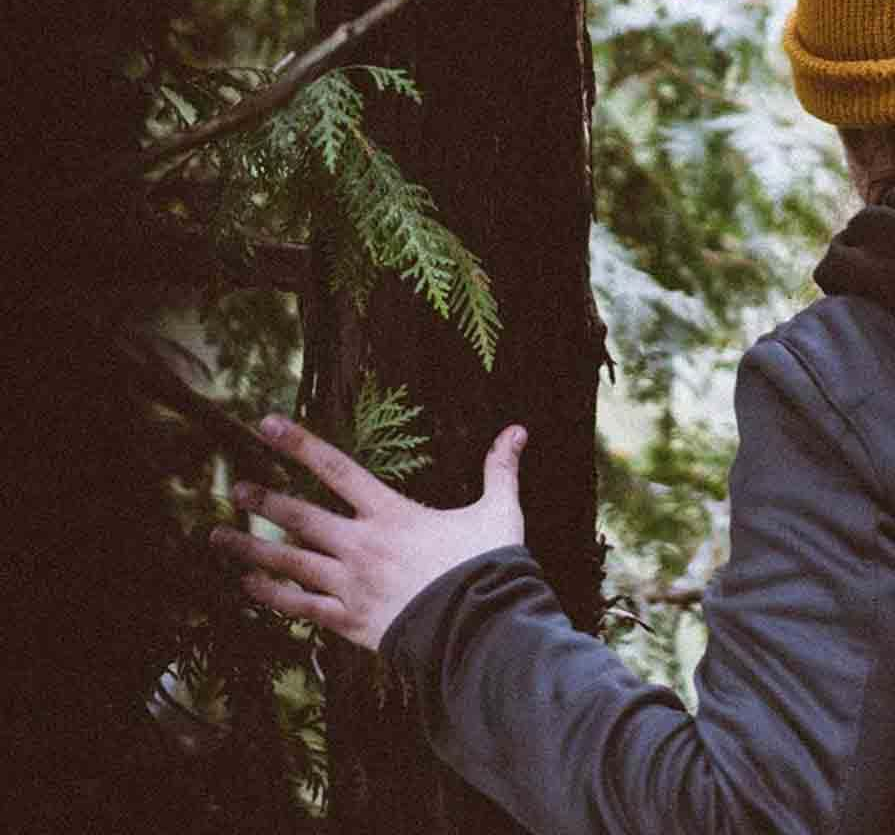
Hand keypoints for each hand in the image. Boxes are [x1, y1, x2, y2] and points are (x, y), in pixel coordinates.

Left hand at [210, 414, 527, 650]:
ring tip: (217, 537)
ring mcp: (350, 584)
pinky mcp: (348, 620)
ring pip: (288, 562)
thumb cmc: (488, 567)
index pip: (337, 468)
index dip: (298, 443)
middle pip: (299, 516)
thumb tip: (518, 430)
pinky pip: (299, 606)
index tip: (265, 424)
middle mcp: (361, 544)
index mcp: (391, 514)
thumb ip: (501, 470)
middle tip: (235, 488)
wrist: (478, 628)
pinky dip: (271, 595)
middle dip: (263, 500)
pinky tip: (249, 585)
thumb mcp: (500, 513)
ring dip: (250, 548)